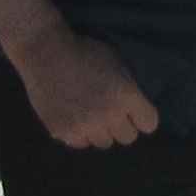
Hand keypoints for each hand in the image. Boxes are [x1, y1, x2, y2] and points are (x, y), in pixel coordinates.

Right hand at [11, 25, 158, 148]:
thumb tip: (134, 107)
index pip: (149, 123)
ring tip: (91, 113)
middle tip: (111, 112)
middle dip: (123, 125)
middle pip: (128, 137)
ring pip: (104, 142)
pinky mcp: (64, 133)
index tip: (136, 112)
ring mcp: (86, 127)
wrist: (46, 53)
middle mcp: (109, 115)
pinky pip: (81, 143)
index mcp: (126, 95)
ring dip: (101, 131)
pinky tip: (75, 117)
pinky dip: (81, 134)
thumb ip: (128, 88)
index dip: (143, 117)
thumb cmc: (85, 51)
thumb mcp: (116, 62)